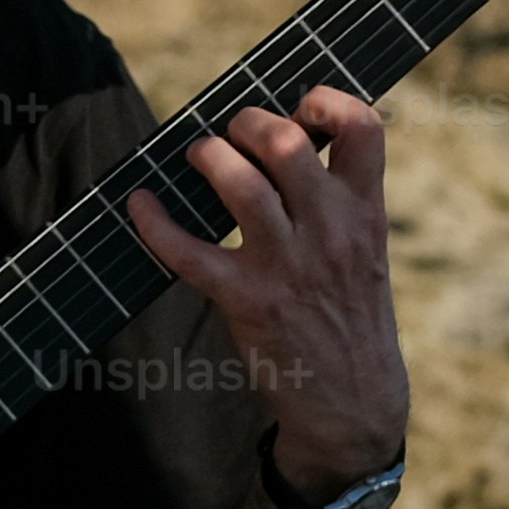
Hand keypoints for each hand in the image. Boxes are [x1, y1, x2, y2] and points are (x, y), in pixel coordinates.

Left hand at [125, 86, 409, 499]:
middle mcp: (329, 231)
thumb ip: (340, 205)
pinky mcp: (249, 301)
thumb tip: (289, 148)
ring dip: (208, 157)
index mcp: (365, 214)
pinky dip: (155, 223)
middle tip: (233, 137)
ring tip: (201, 159)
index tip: (303, 107)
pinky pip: (189, 251)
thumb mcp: (367, 256)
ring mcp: (288, 265)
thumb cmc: (352, 322)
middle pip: (284, 142)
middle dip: (247, 123)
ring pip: (238, 183)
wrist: (355, 407)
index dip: (329, 101)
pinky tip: (140, 206)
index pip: (363, 129)